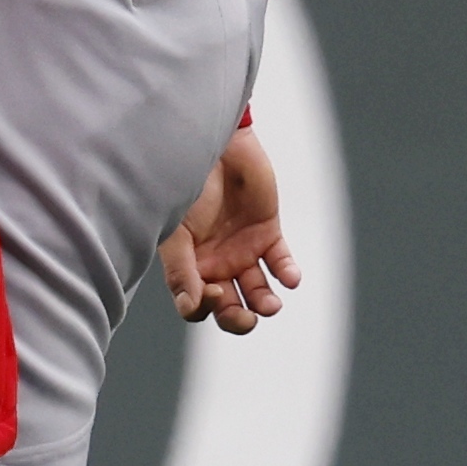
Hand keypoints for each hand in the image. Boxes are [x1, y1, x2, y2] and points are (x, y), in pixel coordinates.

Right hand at [161, 129, 298, 333]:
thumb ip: (182, 270)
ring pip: (258, 291)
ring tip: (271, 304)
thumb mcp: (176, 232)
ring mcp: (242, 250)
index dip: (204, 307)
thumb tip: (190, 307)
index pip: (196, 305)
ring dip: (265, 303)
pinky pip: (281, 262)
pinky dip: (288, 273)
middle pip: (228, 307)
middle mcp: (215, 263)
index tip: (212, 290)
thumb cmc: (184, 186)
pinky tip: (289, 278)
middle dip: (237, 319)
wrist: (213, 146)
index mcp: (188, 265)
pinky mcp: (268, 234)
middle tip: (246, 317)